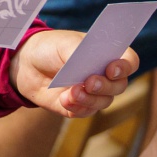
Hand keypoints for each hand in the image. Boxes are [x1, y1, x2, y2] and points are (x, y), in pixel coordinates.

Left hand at [10, 28, 135, 117]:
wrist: (26, 64)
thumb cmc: (51, 48)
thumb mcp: (64, 44)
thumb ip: (79, 54)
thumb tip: (90, 69)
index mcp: (107, 53)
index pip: (129, 62)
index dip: (125, 67)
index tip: (111, 69)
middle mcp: (104, 75)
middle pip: (119, 86)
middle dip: (105, 86)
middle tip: (89, 82)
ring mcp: (93, 93)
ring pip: (103, 102)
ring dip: (89, 99)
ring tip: (71, 92)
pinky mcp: (79, 106)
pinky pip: (85, 112)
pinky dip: (75, 107)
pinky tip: (63, 99)